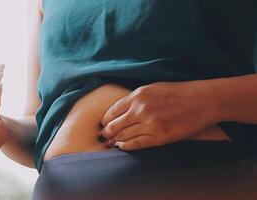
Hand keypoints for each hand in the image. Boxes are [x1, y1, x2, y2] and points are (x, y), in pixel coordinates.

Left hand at [99, 81, 217, 149]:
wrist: (203, 100)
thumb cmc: (178, 92)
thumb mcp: (152, 88)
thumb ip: (135, 99)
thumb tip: (120, 112)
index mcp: (138, 95)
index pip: (112, 111)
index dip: (105, 120)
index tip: (104, 124)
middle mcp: (141, 110)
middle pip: (114, 125)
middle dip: (106, 132)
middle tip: (103, 137)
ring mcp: (150, 124)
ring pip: (123, 136)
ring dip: (115, 141)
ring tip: (111, 143)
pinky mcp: (159, 137)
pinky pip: (136, 144)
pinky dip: (126, 146)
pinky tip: (122, 146)